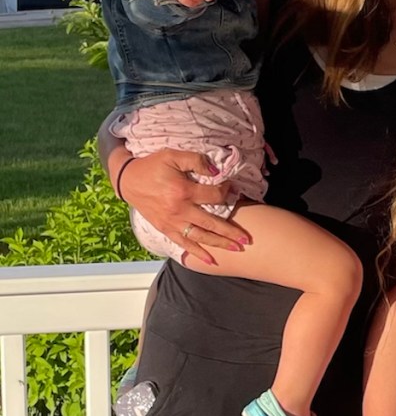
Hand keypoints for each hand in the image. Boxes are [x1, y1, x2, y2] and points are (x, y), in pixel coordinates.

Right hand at [117, 148, 248, 264]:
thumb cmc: (152, 166)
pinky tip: (210, 260)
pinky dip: (197, 253)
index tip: (232, 188)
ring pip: (200, 237)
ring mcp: (172, 222)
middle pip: (211, 223)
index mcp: (182, 191)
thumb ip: (196, 160)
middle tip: (247, 238)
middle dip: (231, 231)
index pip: (213, 195)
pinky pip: (183, 244)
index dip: (226, 191)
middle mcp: (179, 210)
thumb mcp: (172, 155)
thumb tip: (216, 171)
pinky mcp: (165, 229)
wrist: (128, 180)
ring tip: (236, 249)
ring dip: (219, 244)